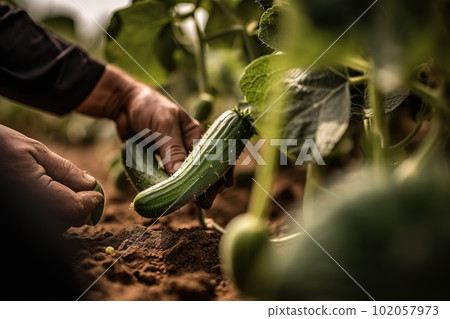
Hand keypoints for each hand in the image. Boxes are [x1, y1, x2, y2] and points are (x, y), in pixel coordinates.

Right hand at [0, 125, 103, 230]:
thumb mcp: (34, 150)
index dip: (91, 201)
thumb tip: (91, 184)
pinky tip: (48, 196)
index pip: (76, 208)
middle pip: (69, 220)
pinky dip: (54, 213)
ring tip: (60, 188)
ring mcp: (25, 218)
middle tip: (83, 190)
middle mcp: (30, 211)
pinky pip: (45, 223)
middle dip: (81, 206)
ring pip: (58, 224)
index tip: (96, 192)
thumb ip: (65, 170)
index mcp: (34, 193)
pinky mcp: (23, 219)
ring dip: (68, 210)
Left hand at [75, 65, 232, 207]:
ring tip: (197, 204)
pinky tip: (175, 198)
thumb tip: (179, 176)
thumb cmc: (147, 107)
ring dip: (192, 190)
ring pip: (188, 177)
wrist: (123, 104)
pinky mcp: (162, 162)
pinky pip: (169, 178)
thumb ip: (172, 149)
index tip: (218, 188)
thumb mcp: (162, 125)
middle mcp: (188, 146)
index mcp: (195, 134)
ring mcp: (175, 156)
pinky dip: (173, 188)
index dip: (219, 172)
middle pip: (203, 170)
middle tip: (205, 202)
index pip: (213, 155)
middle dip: (207, 186)